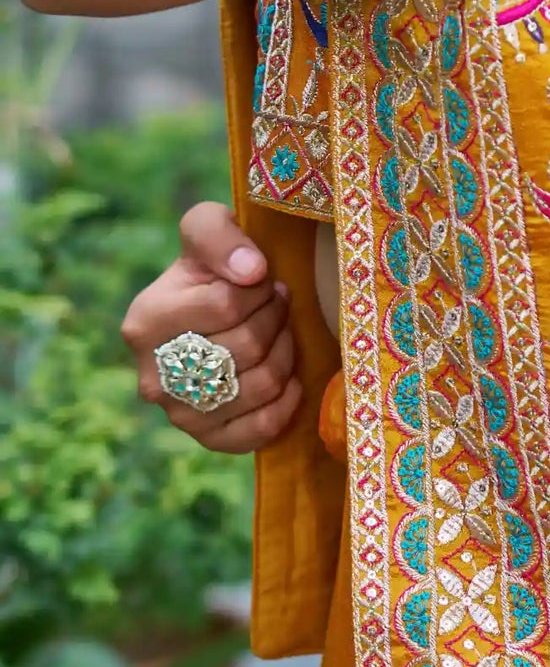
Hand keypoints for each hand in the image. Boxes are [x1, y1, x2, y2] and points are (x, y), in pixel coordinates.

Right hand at [121, 201, 304, 454]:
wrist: (212, 311)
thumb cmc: (212, 267)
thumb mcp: (207, 228)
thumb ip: (219, 234)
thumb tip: (250, 271)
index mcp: (144, 322)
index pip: (226, 304)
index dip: (260, 289)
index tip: (263, 281)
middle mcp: (152, 377)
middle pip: (247, 346)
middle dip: (276, 318)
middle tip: (277, 306)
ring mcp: (178, 414)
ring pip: (260, 385)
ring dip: (286, 353)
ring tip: (280, 334)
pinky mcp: (208, 439)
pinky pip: (262, 428)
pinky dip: (286, 400)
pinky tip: (287, 376)